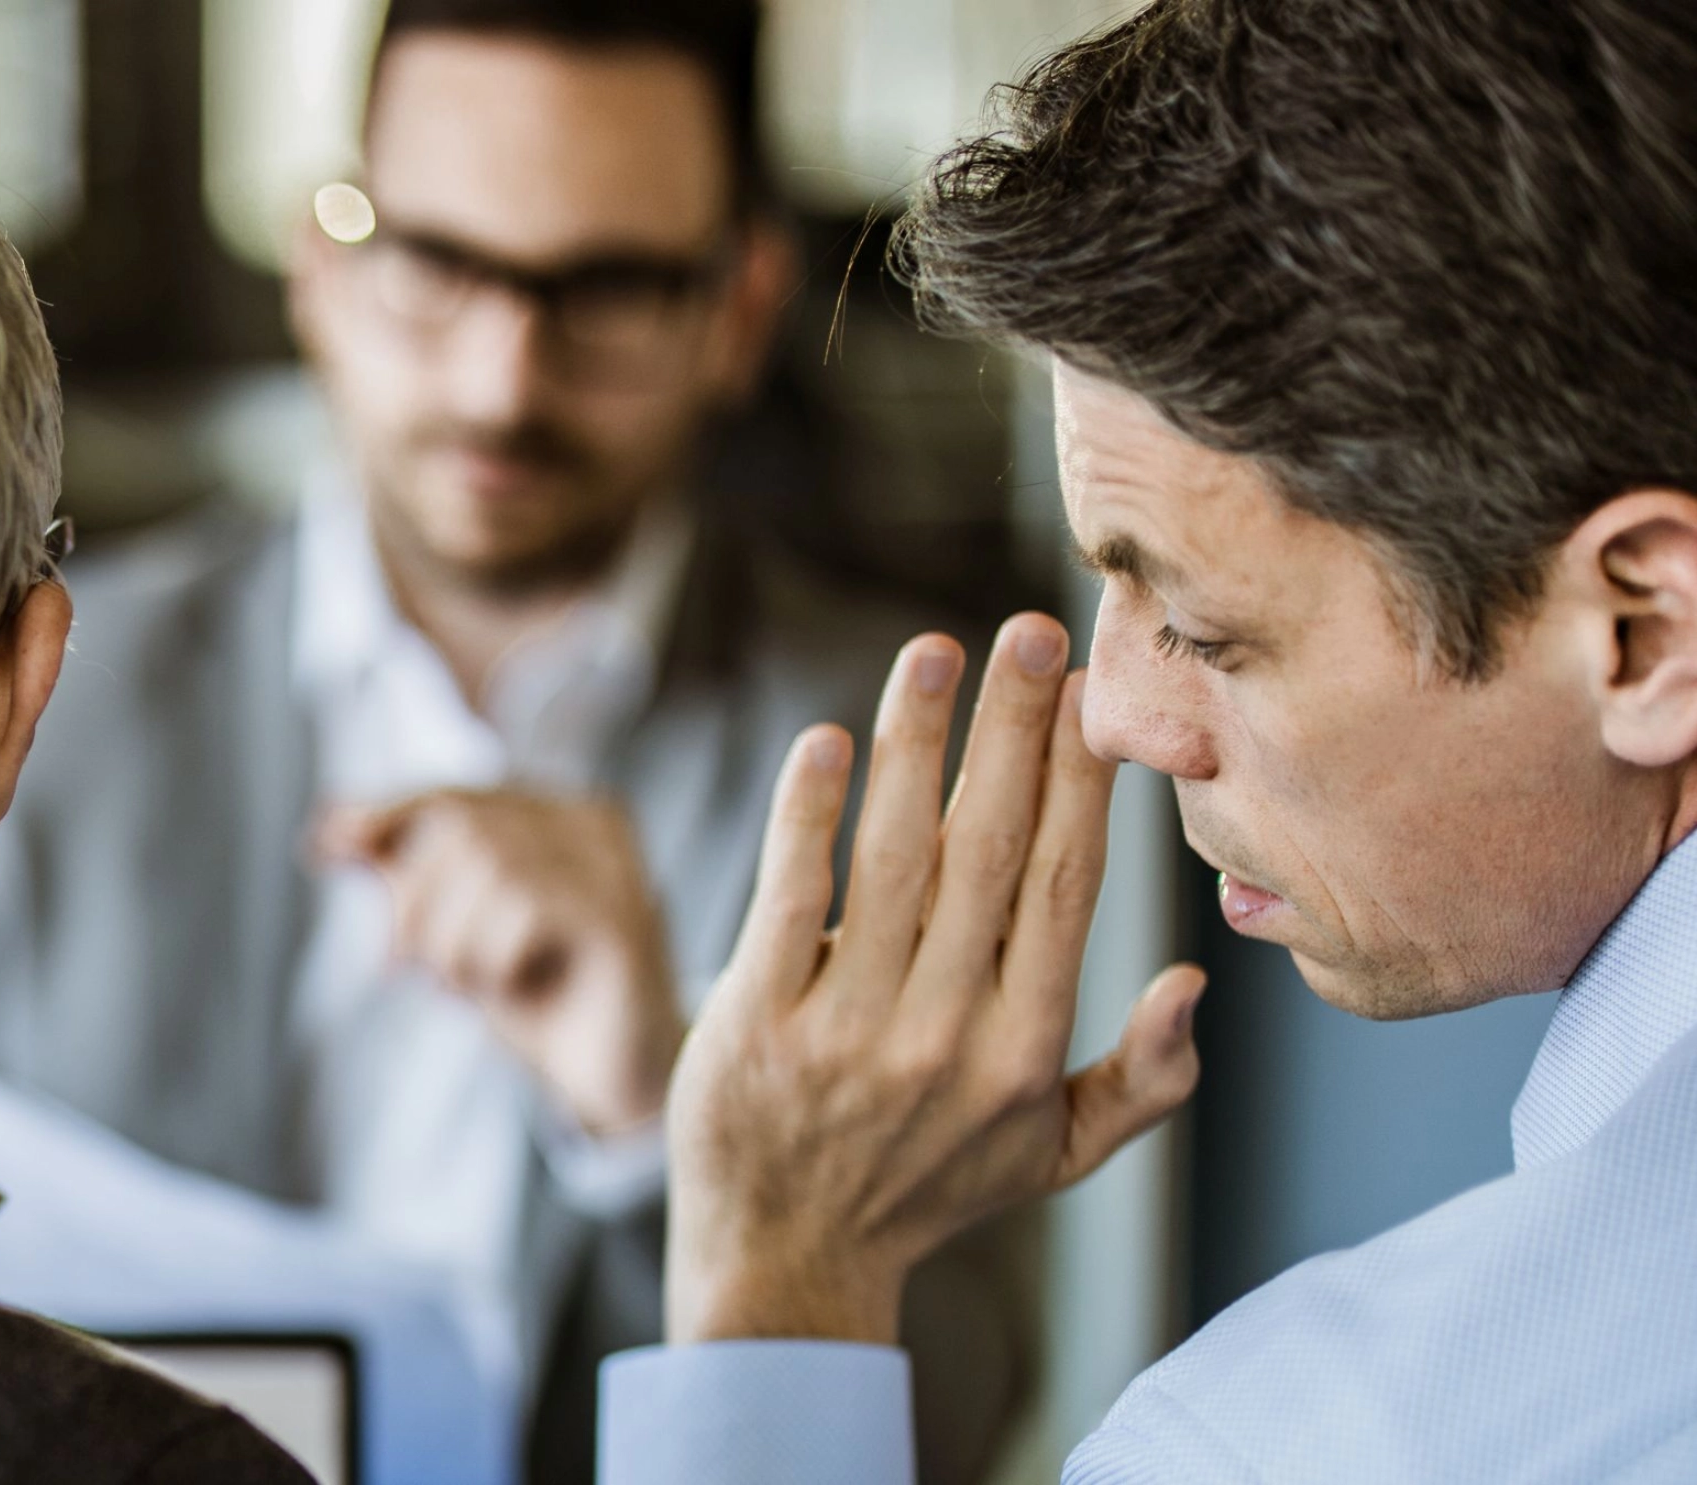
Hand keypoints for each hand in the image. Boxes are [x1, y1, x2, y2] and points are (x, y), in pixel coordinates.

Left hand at [313, 789, 686, 1136]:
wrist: (615, 1084)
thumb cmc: (540, 1003)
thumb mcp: (456, 934)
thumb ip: (406, 879)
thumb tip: (329, 828)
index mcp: (557, 816)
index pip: (457, 795)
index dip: (386, 815)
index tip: (323, 844)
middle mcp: (594, 825)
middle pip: (463, 821)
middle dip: (414, 898)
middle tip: (404, 965)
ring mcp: (616, 867)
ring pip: (489, 860)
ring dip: (450, 937)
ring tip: (462, 985)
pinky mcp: (623, 916)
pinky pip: (526, 904)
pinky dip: (493, 954)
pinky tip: (510, 986)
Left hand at [666, 615, 1204, 1345]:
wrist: (787, 1262)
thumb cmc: (929, 1186)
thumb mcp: (1055, 1157)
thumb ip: (1144, 1080)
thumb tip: (1198, 981)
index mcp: (1027, 1049)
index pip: (1065, 887)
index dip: (1080, 782)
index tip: (1092, 693)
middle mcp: (947, 1034)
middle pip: (991, 849)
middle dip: (1014, 730)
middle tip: (1030, 630)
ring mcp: (848, 1028)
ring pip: (895, 857)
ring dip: (916, 743)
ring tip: (936, 652)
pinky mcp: (758, 1022)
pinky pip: (789, 897)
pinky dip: (809, 814)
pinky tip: (830, 740)